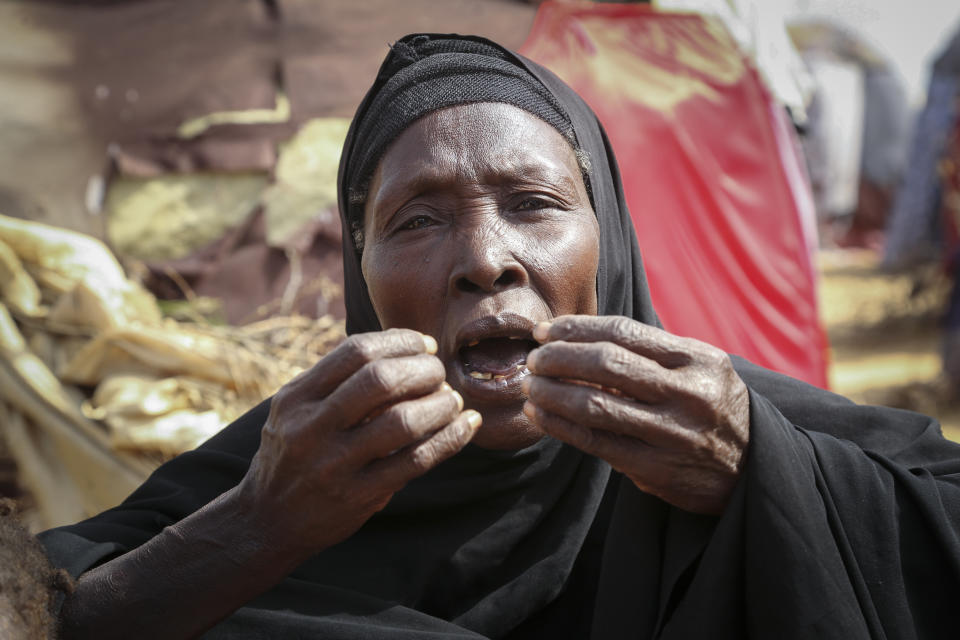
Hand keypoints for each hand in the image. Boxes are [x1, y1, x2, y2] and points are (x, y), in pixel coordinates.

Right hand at [237, 329, 480, 555]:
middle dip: (422, 369)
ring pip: (403, 421)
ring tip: (453, 399)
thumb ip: (335, 381)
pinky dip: (450, 438)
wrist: (266, 521)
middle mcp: (311, 427)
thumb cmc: (291, 455)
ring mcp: (334, 465)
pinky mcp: (358, 496)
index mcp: (296, 398)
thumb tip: (401, 349)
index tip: (424, 345)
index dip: (400, 341)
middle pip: (380, 381)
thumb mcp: (294, 410)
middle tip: (439, 371)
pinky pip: (415, 461)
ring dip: (440, 403)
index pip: (355, 352)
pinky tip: (468, 424)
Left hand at [521, 315, 748, 514]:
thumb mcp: (699, 369)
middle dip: (558, 358)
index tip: (545, 331)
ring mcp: (672, 434)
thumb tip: (576, 338)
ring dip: (552, 393)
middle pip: (606, 365)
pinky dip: (561, 426)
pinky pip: (596, 443)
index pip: (623, 333)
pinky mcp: (656, 470)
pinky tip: (540, 415)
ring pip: (595, 406)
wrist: (756, 469)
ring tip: (529, 385)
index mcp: (698, 360)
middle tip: (533, 359)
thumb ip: (651, 354)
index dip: (576, 329)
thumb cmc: (711, 407)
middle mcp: (688, 395)